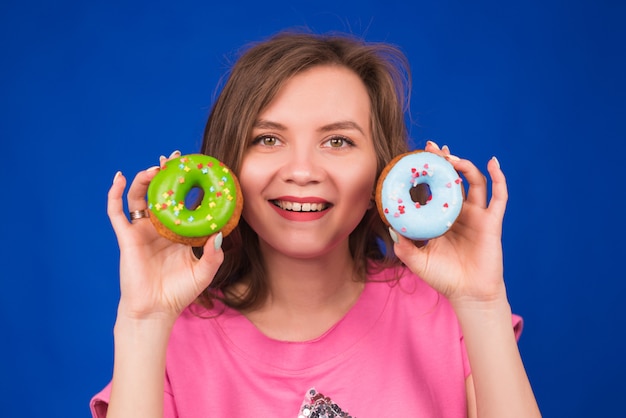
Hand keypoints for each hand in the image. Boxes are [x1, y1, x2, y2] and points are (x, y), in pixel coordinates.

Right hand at [107, 151, 223, 321]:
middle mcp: (159, 227)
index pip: (183, 201)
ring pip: (139, 197)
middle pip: (160, 193)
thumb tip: (220, 233)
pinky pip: (116, 211)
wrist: (156, 310)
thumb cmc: (180, 293)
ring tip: (155, 169)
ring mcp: (141, 230)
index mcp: (178, 232)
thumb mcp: (204, 272)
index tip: (196, 168)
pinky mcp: (126, 236)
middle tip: (175, 159)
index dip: (187, 184)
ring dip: (145, 180)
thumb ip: (214, 254)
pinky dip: (114, 193)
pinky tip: (118, 177)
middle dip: (166, 174)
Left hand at [390, 142, 508, 306]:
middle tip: (432, 148)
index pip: (433, 189)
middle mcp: (459, 213)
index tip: (415, 157)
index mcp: (441, 219)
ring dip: (464, 166)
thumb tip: (390, 227)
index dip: (427, 173)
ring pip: (474, 182)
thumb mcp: (417, 261)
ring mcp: (477, 216)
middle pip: (453, 179)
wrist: (469, 295)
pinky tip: (492, 162)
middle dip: (444, 161)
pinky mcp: (491, 222)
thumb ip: (404, 246)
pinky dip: (498, 178)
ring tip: (451, 157)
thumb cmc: (444, 278)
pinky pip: (499, 196)